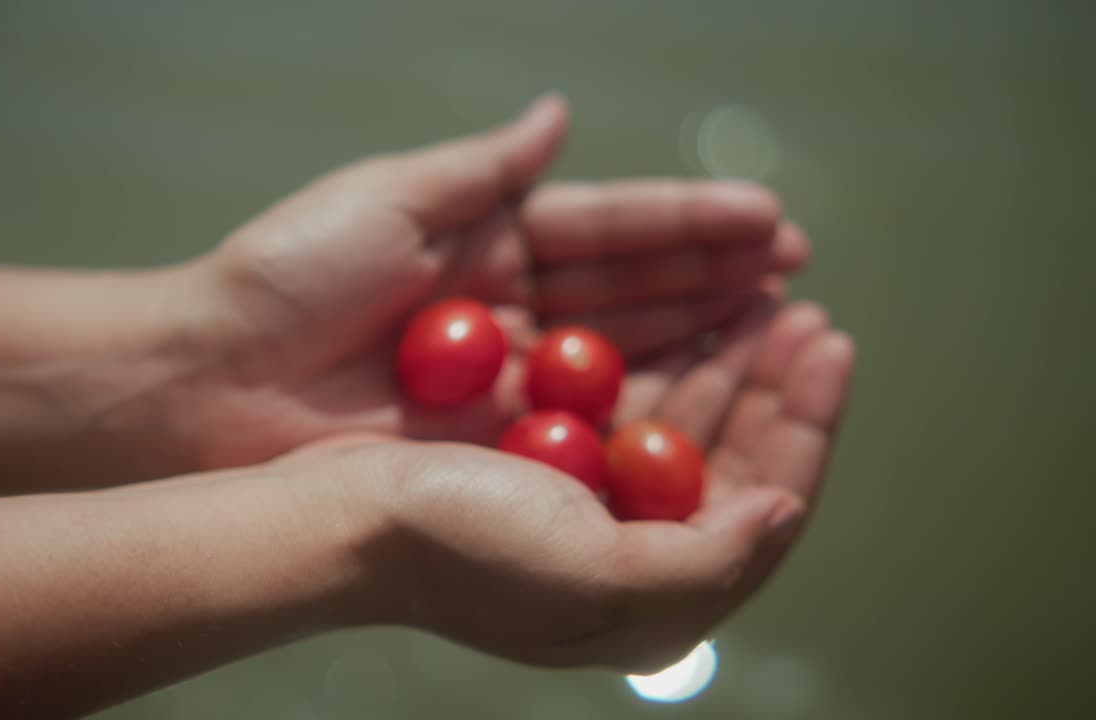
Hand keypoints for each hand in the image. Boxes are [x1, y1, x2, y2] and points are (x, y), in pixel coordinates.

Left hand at [162, 96, 808, 468]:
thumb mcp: (386, 199)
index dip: (689, 223)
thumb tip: (558, 113)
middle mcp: (511, 309)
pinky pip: (586, 419)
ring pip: (625, 351)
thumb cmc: (284, 278)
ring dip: (702, 334)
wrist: (210, 383)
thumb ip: (485, 169)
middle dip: (715, 276)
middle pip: (632, 289)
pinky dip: (650, 403)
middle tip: (797, 270)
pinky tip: (713, 388)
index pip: (609, 228)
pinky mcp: (493, 439)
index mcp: (487, 241)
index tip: (768, 218)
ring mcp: (508, 378)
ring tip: (778, 318)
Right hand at [282, 301, 853, 672]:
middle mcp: (632, 554)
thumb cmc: (462, 550)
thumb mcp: (600, 577)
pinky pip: (632, 406)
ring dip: (729, 364)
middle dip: (774, 384)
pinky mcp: (548, 465)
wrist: (342, 521)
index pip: (767, 504)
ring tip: (763, 302)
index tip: (829, 346)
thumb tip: (783, 510)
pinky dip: (666, 361)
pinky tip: (684, 323)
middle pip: (735, 459)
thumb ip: (708, 560)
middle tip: (803, 311)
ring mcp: (589, 506)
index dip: (807, 424)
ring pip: (689, 426)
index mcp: (655, 596)